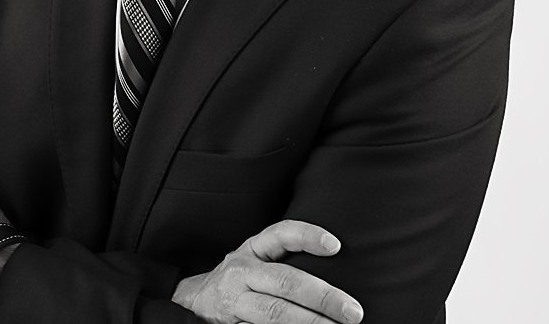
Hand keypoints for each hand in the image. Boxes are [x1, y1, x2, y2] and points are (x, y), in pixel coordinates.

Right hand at [171, 220, 362, 323]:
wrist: (195, 300)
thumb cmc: (239, 278)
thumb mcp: (257, 259)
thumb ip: (284, 261)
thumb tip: (337, 269)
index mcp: (253, 248)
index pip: (282, 233)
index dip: (307, 236)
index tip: (335, 245)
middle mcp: (242, 270)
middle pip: (285, 281)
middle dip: (322, 296)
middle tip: (353, 311)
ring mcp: (235, 298)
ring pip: (274, 311)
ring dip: (309, 322)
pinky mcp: (231, 323)